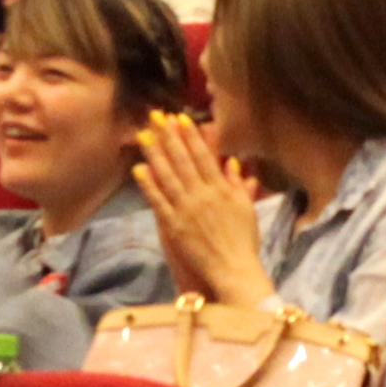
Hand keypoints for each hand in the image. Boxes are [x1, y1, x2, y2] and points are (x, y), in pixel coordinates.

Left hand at [134, 111, 271, 301]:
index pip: (203, 156)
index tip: (181, 118)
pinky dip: (148, 184)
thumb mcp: (247, 209)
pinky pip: (158, 201)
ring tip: (143, 135)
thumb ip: (238, 185)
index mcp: (220, 189)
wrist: (233, 269)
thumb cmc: (244, 241)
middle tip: (157, 116)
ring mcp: (186, 210)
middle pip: (182, 160)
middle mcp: (202, 195)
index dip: (190, 136)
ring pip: (167, 176)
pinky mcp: (174, 226)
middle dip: (169, 136)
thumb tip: (232, 163)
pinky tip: (138, 169)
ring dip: (154, 154)